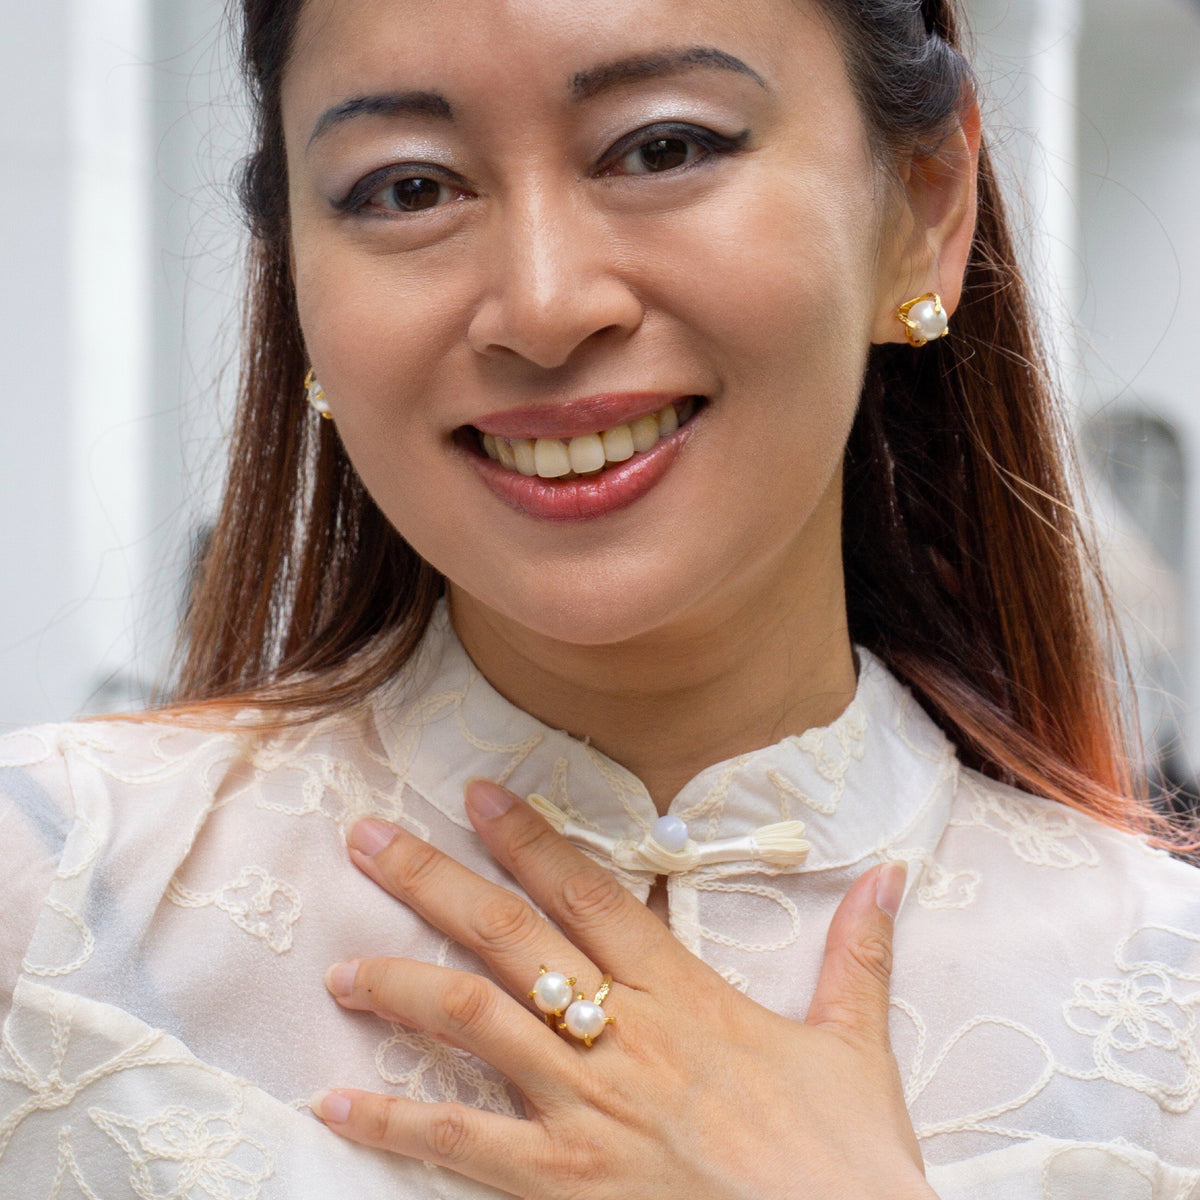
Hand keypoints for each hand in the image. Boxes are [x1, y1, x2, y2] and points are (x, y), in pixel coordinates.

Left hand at [311, 778, 934, 1199]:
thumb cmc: (846, 1161)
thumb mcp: (856, 1045)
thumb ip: (859, 952)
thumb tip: (892, 874)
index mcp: (684, 995)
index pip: (590, 893)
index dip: (530, 839)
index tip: (478, 794)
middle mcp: (622, 1035)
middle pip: (511, 938)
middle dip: (434, 882)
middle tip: (368, 839)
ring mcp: (588, 1107)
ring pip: (475, 1023)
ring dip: (401, 985)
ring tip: (340, 966)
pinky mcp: (567, 1182)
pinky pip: (466, 1146)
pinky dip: (398, 1120)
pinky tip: (340, 1100)